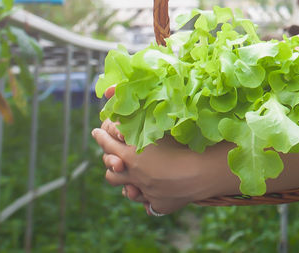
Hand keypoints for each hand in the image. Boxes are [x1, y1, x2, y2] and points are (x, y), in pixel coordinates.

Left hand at [92, 118, 230, 214]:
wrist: (203, 171)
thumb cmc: (183, 143)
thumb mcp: (159, 126)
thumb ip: (140, 115)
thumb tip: (117, 93)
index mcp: (131, 155)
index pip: (107, 144)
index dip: (101, 137)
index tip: (96, 131)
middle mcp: (135, 176)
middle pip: (111, 172)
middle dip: (110, 162)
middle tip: (112, 156)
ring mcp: (146, 193)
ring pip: (126, 190)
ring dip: (125, 182)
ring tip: (128, 175)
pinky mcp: (159, 205)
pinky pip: (146, 203)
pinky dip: (146, 195)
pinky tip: (150, 189)